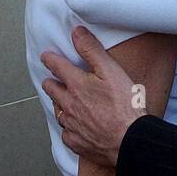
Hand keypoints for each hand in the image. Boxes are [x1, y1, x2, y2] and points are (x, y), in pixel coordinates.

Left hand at [41, 26, 144, 166]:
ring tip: (65, 101)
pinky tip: (75, 127)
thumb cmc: (125, 106)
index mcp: (76, 85)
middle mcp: (69, 104)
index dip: (50, 59)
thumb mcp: (111, 70)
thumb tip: (77, 33)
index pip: (56, 66)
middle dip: (51, 82)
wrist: (130, 140)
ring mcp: (71, 125)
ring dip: (60, 104)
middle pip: (51, 89)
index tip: (46, 57)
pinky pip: (66, 133)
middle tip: (53, 79)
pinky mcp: (76, 142)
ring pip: (57, 111)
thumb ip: (92, 50)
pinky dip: (69, 128)